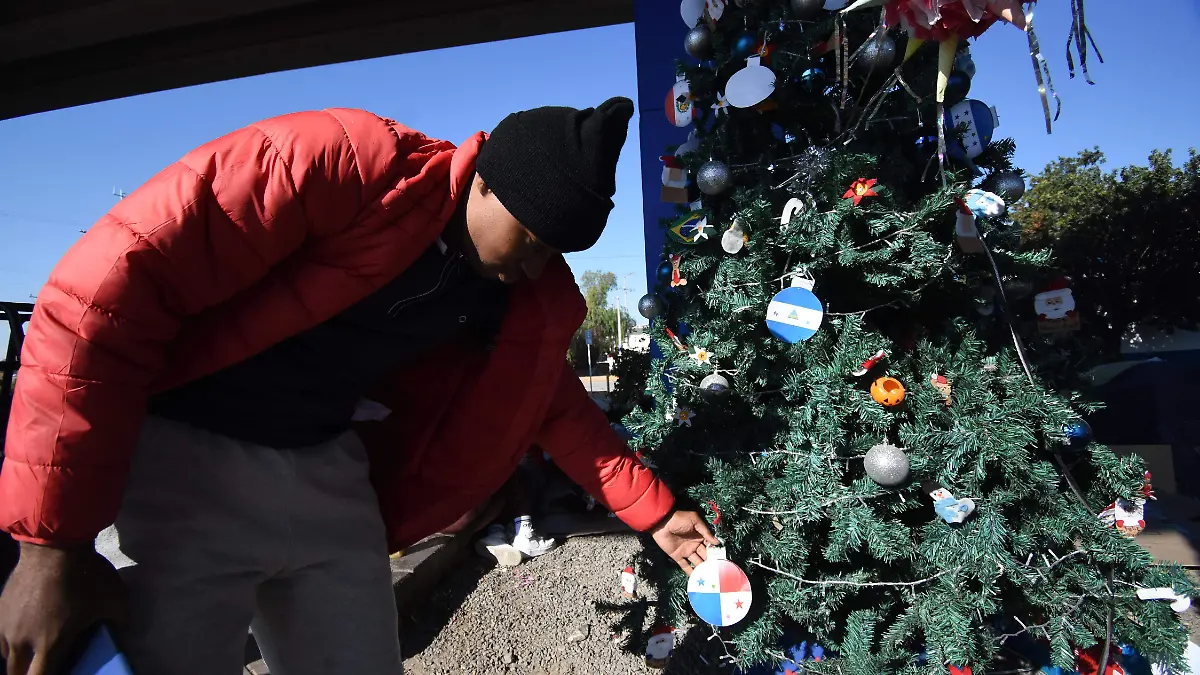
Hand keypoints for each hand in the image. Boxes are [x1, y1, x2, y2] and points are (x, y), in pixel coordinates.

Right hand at [0, 543, 124, 674]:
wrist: (54, 545)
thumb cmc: (86, 575)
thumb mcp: (114, 599)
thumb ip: (119, 620)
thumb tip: (122, 629)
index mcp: (50, 644)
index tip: (62, 672)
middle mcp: (22, 641)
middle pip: (17, 674)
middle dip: (30, 674)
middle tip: (46, 666)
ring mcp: (6, 627)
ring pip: (7, 657)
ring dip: (20, 660)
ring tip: (36, 652)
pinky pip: (1, 638)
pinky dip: (11, 643)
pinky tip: (24, 634)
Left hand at [650, 510, 718, 574]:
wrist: (661, 522)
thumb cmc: (679, 519)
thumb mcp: (694, 520)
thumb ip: (705, 531)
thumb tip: (717, 542)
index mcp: (700, 536)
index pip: (710, 546)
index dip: (715, 552)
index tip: (722, 560)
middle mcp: (695, 545)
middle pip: (705, 555)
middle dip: (711, 563)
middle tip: (718, 572)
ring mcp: (686, 551)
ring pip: (697, 562)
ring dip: (702, 569)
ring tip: (710, 577)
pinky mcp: (677, 556)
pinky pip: (685, 566)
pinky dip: (690, 572)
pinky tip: (697, 579)